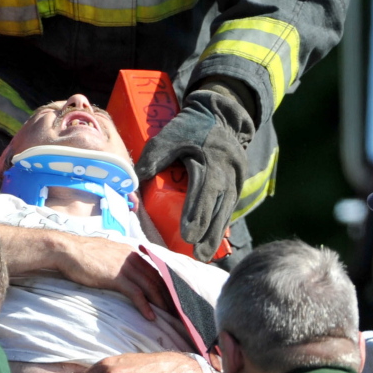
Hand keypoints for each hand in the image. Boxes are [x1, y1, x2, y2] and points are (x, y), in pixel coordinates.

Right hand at [54, 234, 173, 319]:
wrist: (67, 250)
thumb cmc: (81, 253)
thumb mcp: (105, 252)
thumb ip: (117, 258)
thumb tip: (121, 266)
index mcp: (131, 252)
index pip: (154, 268)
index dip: (165, 283)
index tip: (171, 295)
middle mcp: (132, 257)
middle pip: (157, 278)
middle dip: (169, 294)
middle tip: (178, 308)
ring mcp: (125, 266)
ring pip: (151, 286)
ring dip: (162, 302)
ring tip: (170, 315)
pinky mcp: (117, 277)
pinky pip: (136, 293)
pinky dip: (145, 306)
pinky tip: (150, 317)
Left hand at [135, 88, 252, 261]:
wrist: (223, 116)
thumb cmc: (190, 127)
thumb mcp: (168, 137)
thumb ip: (153, 159)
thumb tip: (134, 185)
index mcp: (209, 161)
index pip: (203, 193)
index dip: (196, 215)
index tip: (187, 236)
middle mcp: (226, 173)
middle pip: (218, 208)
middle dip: (208, 234)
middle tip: (198, 256)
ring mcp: (236, 179)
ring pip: (226, 211)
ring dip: (216, 235)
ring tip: (205, 256)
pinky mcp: (238, 184)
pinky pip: (229, 208)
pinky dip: (221, 225)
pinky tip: (212, 243)